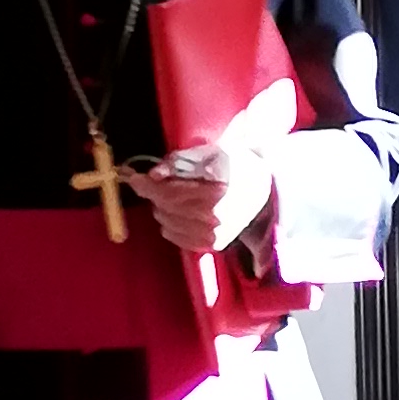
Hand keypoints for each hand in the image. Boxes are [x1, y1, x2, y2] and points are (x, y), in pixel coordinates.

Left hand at [128, 143, 272, 257]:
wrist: (265, 191)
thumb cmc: (238, 166)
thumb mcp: (210, 154)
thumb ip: (180, 162)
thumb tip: (155, 174)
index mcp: (215, 194)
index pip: (169, 193)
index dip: (146, 185)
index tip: (133, 176)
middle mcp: (214, 220)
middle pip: (165, 209)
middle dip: (156, 194)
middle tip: (160, 181)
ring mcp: (213, 236)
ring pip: (167, 224)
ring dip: (163, 208)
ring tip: (176, 194)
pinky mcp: (212, 245)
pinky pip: (176, 237)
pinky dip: (171, 223)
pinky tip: (180, 211)